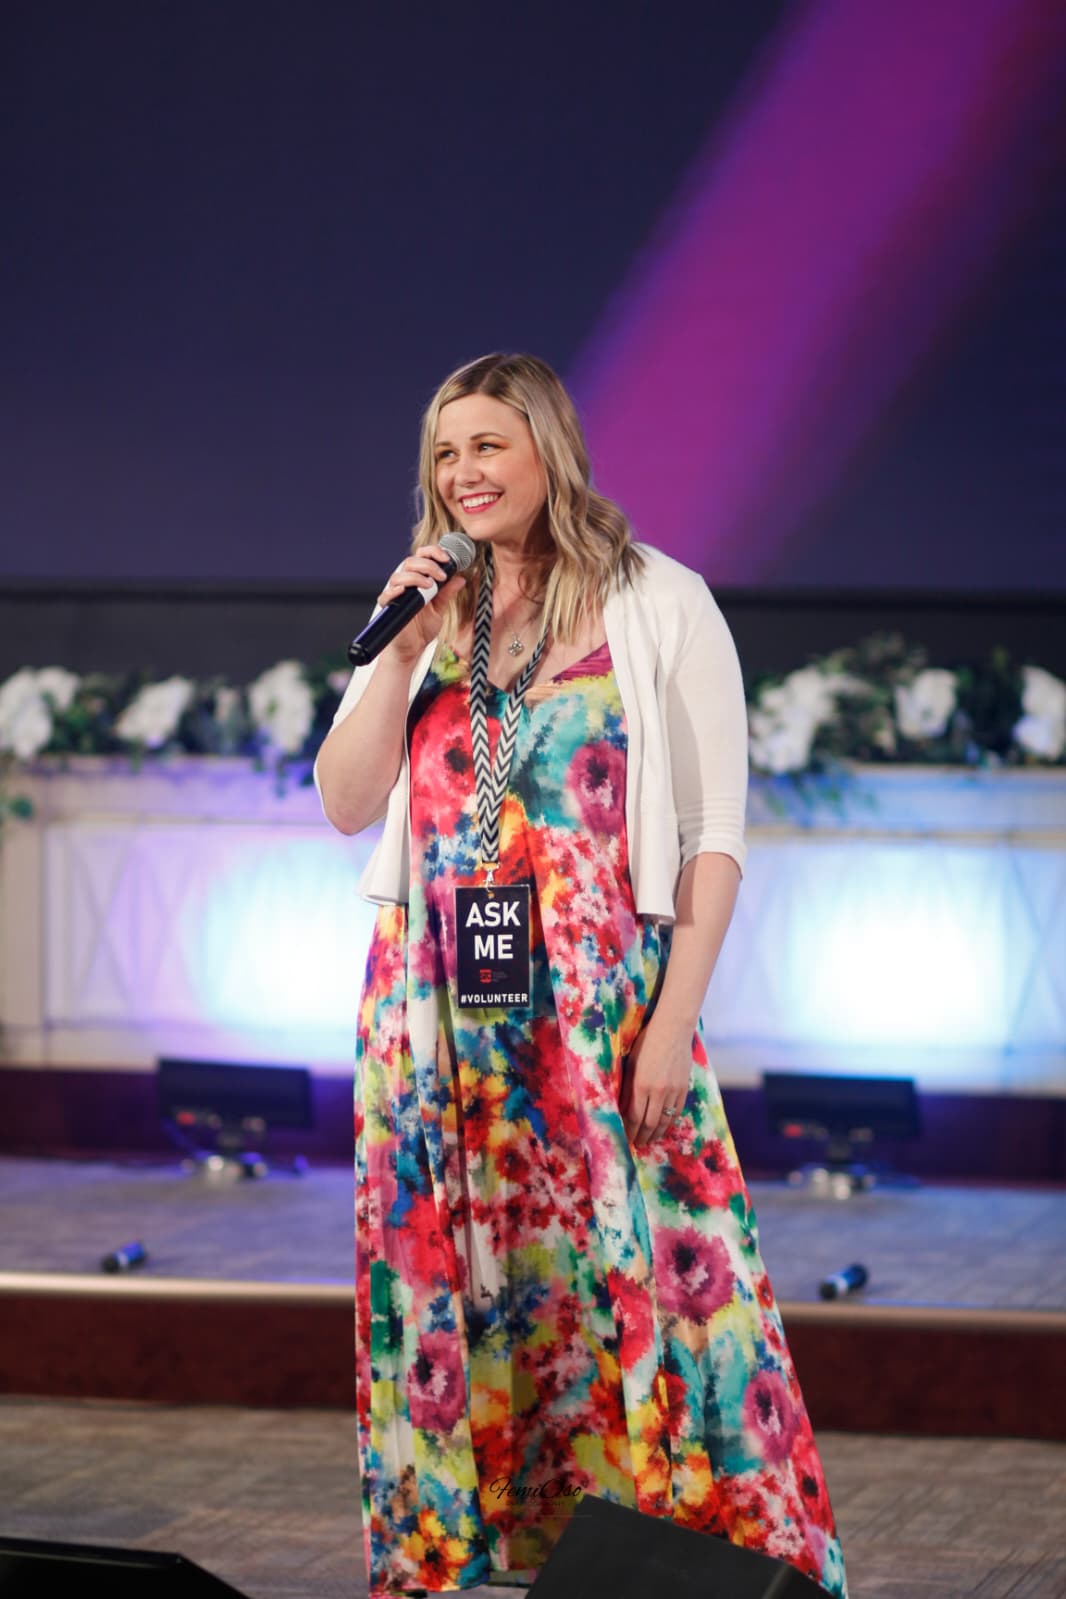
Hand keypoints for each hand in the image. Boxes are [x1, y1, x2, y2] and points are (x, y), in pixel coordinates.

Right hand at [376, 545, 466, 663]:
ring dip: (416, 577)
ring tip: (430, 586)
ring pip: (399, 575)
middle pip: (410, 562)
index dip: (433, 553)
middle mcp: (405, 584)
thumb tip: (461, 578)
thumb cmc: (422, 629)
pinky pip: (386, 595)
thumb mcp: (439, 609)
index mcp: (418, 580)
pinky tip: (405, 590)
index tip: (447, 559)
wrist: (412, 650)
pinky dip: (395, 590)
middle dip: (428, 565)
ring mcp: (396, 595)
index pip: (421, 557)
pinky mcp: (389, 607)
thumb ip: (447, 593)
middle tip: (441, 576)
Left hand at [619, 1012, 692, 1147]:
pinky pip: (676, 1112)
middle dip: (641, 1136)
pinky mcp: (684, 1088)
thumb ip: (627, 1088)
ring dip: (655, 1134)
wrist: (673, 1029)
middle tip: (636, 1144)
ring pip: (664, 1121)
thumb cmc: (646, 1042)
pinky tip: (663, 1127)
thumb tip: (623, 1109)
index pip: (634, 1117)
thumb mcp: (630, 1064)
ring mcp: (673, 1091)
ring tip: (648, 1140)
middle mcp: (658, 1091)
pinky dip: (669, 1123)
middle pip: (649, 1123)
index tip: (626, 1139)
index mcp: (641, 1084)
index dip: (629, 1131)